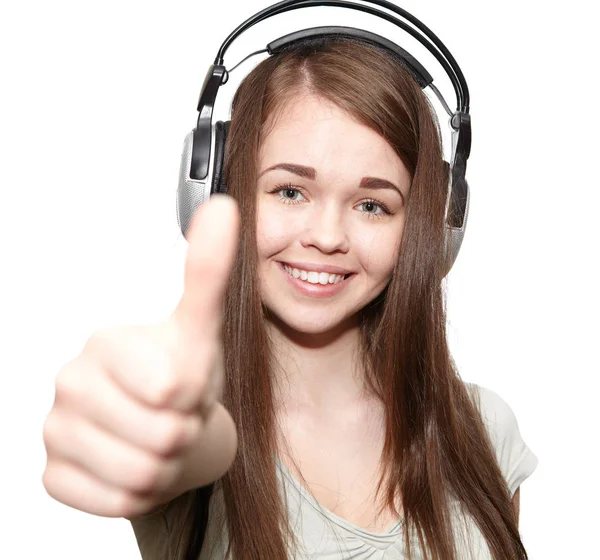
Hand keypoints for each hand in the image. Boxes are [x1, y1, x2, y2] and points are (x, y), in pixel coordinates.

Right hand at [42, 195, 239, 517]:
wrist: (168, 425)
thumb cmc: (184, 377)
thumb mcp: (203, 326)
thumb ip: (210, 269)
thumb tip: (223, 207)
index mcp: (106, 344)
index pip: (174, 387)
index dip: (195, 395)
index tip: (184, 382)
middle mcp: (72, 381)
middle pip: (162, 435)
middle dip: (184, 432)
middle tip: (177, 415)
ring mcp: (56, 429)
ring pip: (143, 475)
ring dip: (168, 465)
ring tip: (160, 438)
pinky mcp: (55, 474)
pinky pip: (117, 500)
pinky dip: (141, 490)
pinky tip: (133, 461)